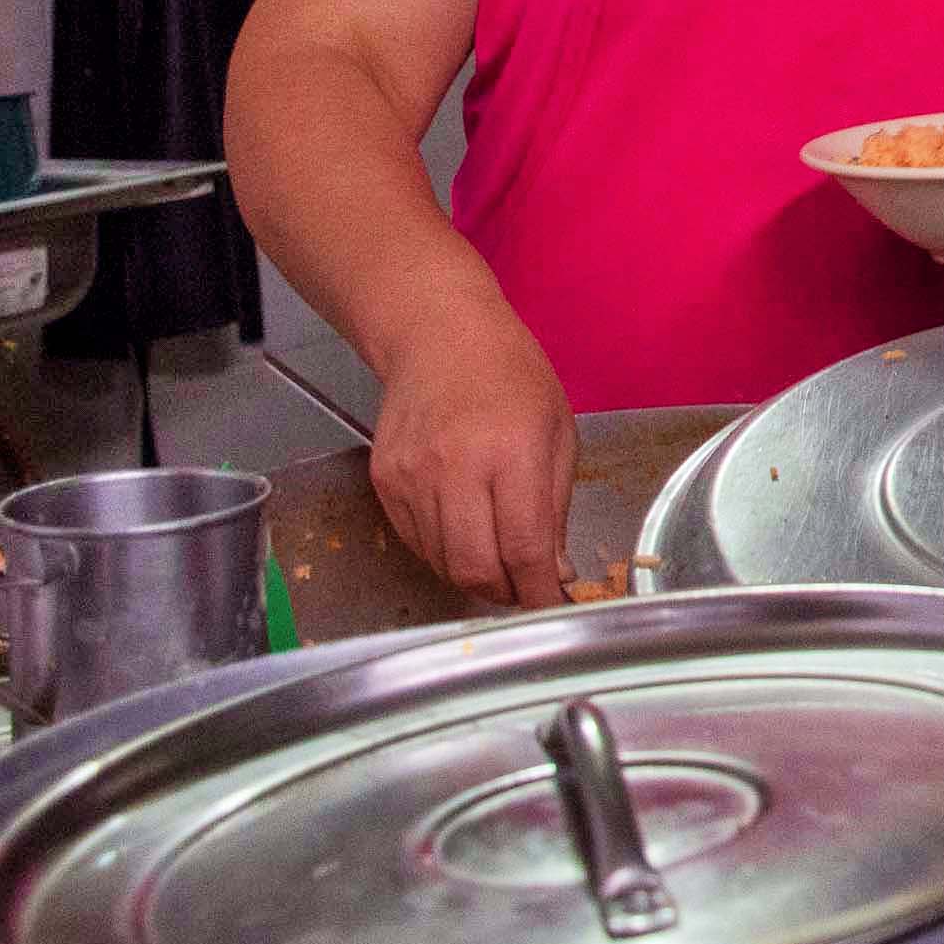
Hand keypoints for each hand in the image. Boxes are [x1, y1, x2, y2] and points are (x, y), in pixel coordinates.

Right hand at [368, 299, 572, 603]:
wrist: (438, 338)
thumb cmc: (509, 375)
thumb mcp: (558, 430)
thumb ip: (556, 506)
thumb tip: (556, 571)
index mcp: (510, 453)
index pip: (523, 548)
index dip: (540, 591)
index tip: (554, 606)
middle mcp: (455, 469)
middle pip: (475, 568)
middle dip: (505, 593)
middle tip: (525, 588)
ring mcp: (413, 478)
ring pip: (442, 563)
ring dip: (475, 576)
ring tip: (498, 558)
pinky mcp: (385, 483)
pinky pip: (415, 542)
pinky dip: (443, 553)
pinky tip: (464, 531)